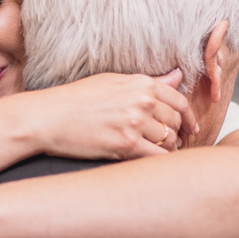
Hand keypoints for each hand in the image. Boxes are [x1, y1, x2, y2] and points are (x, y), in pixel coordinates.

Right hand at [22, 69, 196, 159]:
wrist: (48, 118)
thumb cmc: (75, 99)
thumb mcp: (112, 81)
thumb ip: (148, 82)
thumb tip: (178, 76)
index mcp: (141, 83)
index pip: (179, 101)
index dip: (188, 117)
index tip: (190, 128)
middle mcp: (142, 101)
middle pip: (176, 122)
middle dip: (177, 135)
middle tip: (171, 144)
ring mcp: (135, 123)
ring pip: (169, 141)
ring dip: (167, 150)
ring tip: (157, 153)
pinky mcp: (125, 144)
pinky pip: (156, 156)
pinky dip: (158, 161)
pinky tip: (149, 161)